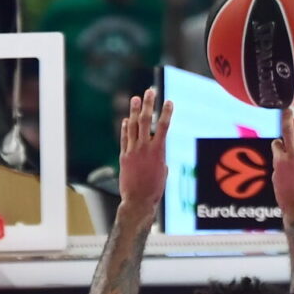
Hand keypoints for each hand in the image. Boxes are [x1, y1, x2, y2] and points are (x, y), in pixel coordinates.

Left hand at [117, 87, 171, 212]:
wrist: (138, 201)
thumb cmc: (155, 189)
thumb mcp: (163, 171)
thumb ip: (160, 158)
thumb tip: (158, 153)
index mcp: (158, 151)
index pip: (163, 126)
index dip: (166, 112)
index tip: (169, 101)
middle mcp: (144, 148)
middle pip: (145, 121)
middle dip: (148, 104)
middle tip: (150, 91)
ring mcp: (132, 151)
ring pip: (132, 127)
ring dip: (134, 111)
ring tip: (135, 99)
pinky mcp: (124, 157)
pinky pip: (124, 138)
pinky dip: (125, 128)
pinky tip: (125, 120)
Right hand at [272, 106, 293, 219]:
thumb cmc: (285, 197)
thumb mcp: (276, 179)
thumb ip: (279, 163)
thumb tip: (281, 152)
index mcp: (280, 162)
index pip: (277, 144)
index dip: (277, 143)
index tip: (278, 145)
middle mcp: (293, 158)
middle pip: (290, 133)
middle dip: (288, 120)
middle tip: (288, 110)